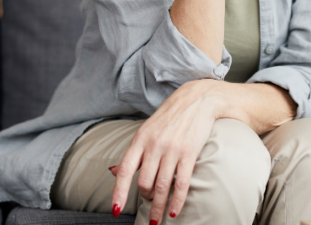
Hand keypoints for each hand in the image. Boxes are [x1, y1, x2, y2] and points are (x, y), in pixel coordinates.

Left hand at [109, 80, 223, 221]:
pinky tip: (174, 211)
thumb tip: (113, 171)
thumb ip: (133, 153)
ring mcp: (172, 149)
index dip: (119, 192)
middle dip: (145, 199)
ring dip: (158, 207)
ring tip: (158, 219)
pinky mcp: (189, 153)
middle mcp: (154, 145)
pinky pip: (181, 183)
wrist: (197, 99)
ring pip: (161, 187)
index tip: (116, 210)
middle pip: (144, 182)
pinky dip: (177, 201)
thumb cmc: (170, 116)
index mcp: (140, 139)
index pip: (126, 169)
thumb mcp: (146, 130)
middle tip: (149, 206)